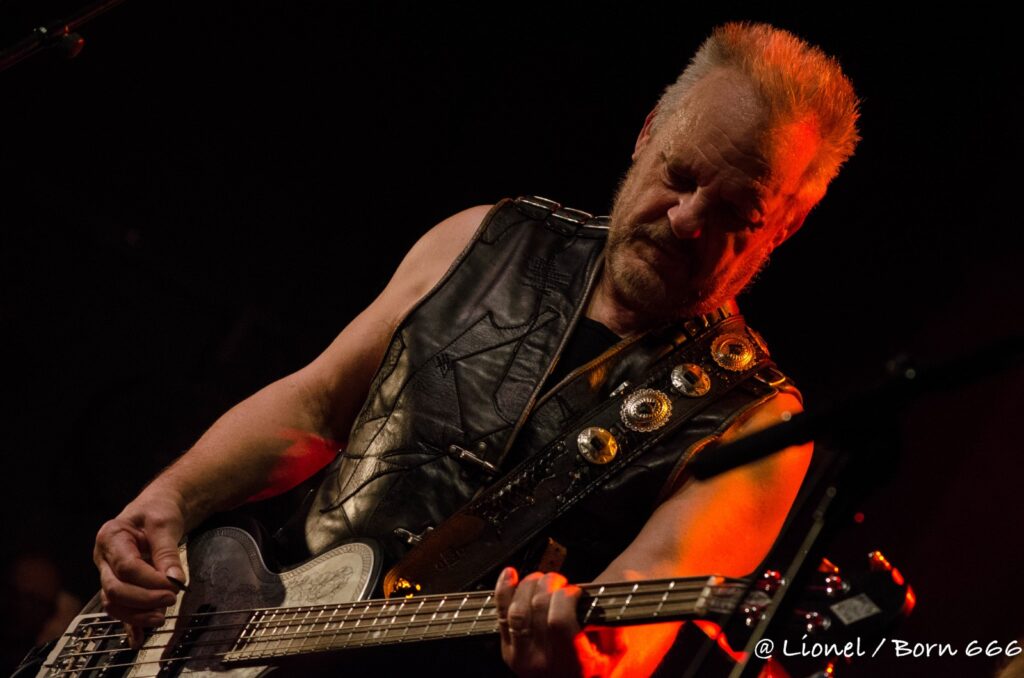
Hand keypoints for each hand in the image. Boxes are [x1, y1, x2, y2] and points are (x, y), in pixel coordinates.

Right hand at [93, 493, 186, 642]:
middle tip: (171, 599)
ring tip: (161, 618)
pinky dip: (129, 623)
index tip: (174, 586)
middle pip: (115, 588)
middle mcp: (103, 558)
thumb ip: (167, 552)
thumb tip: (174, 580)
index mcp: (110, 537)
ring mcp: (108, 573)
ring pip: (113, 602)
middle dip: (143, 599)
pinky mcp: (118, 584)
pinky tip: (138, 639)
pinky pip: (120, 608)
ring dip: (136, 615)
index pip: (126, 567)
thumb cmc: (158, 510)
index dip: (150, 580)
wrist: (158, 507)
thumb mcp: (165, 523)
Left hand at [494, 568, 622, 677]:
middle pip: (538, 608)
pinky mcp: (508, 651)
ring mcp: (522, 657)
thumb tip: (609, 593)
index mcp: (574, 662)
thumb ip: (613, 623)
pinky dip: (504, 590)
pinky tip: (510, 574)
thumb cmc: (594, 664)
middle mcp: (544, 662)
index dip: (566, 597)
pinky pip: (500, 615)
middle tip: (561, 582)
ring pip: (518, 610)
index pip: (559, 620)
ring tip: (543, 581)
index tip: (575, 592)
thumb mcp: (615, 650)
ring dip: (530, 585)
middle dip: (550, 584)